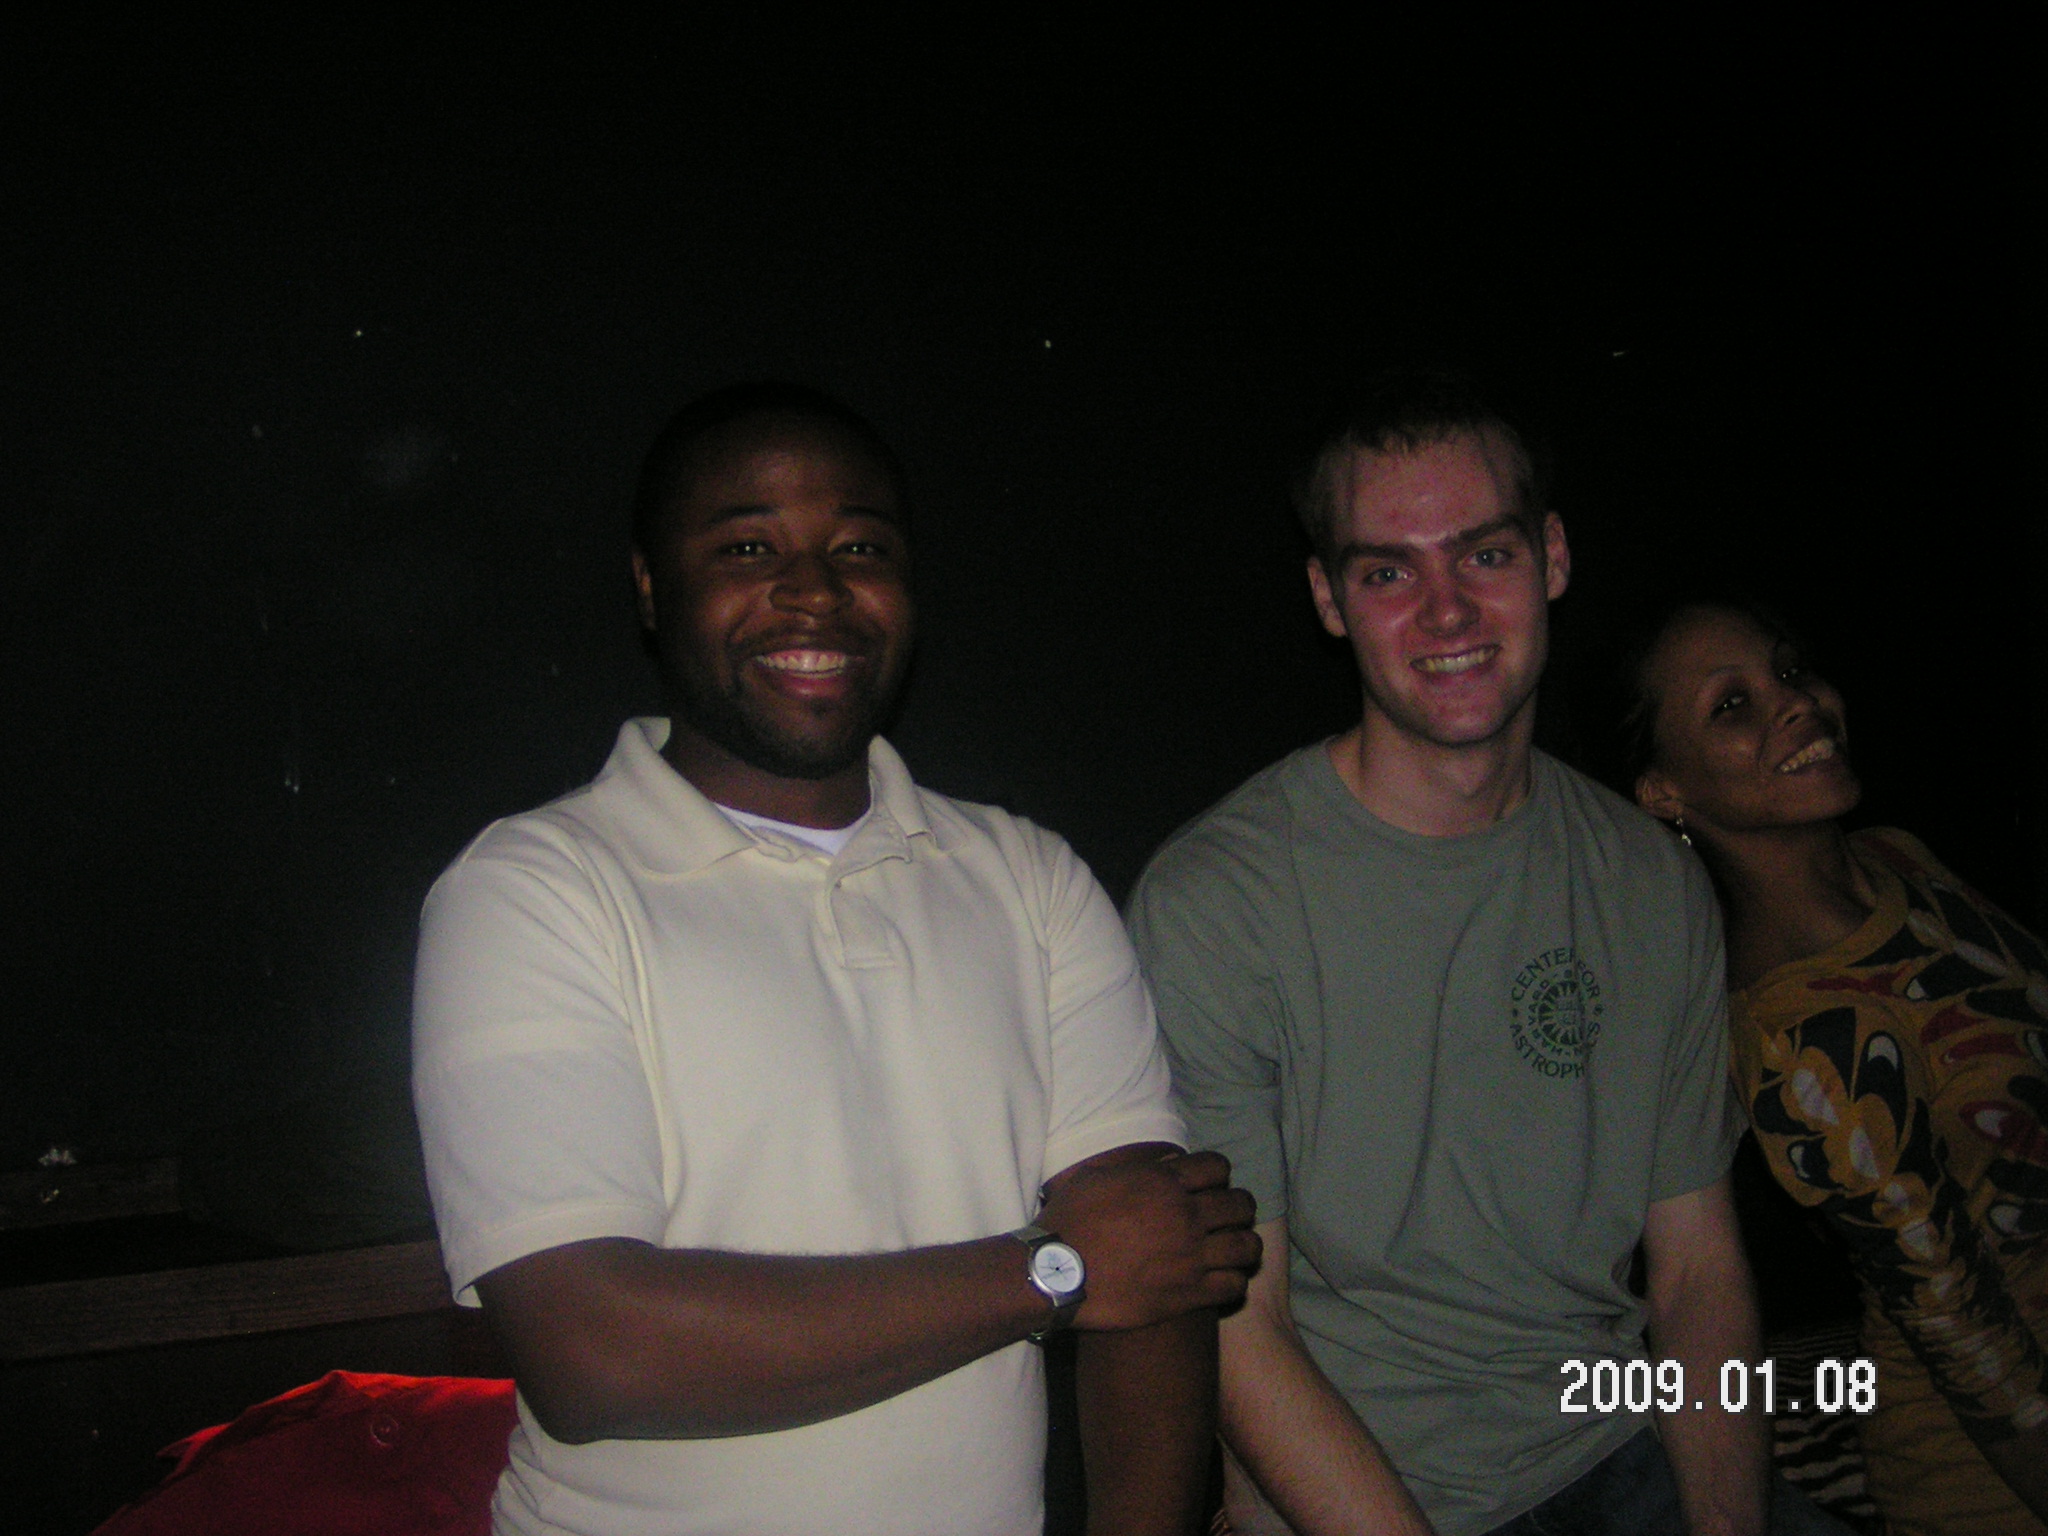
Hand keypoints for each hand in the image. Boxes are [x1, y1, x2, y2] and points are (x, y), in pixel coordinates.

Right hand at [1037, 1148, 1259, 1329]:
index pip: (1217, 1167)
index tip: (1211, 1185)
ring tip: (1236, 1250)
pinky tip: (1223, 1281)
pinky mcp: (1188, 1293)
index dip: (1218, 1174)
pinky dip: (1234, 1282)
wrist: (1054, 1273)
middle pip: (1240, 1204)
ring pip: (1247, 1246)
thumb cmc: (1069, 1220)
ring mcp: (1190, 1256)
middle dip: (1238, 1208)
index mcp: (1164, 1182)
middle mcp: (1185, 1215)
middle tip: (1229, 1218)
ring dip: (1245, 1245)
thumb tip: (1166, 1160)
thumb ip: (1137, 1165)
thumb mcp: (1097, 1175)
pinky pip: (1233, 1285)